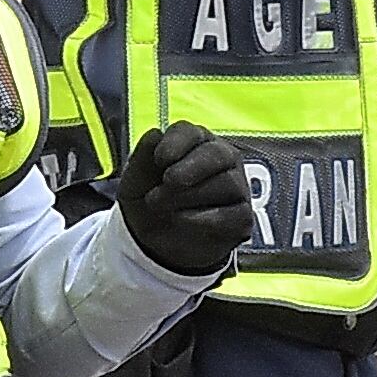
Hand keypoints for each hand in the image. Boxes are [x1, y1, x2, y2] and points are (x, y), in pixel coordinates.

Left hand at [117, 120, 257, 278]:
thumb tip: (155, 134)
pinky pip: (237, 213)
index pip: (191, 132)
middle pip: (218, 153)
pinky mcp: (242, 217)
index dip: (177, 142)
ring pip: (227, 183)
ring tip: (163, 206)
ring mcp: (235, 187)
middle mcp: (220, 160)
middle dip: (192, 167)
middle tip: (169, 181)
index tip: (160, 158)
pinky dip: (207, 218)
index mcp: (193, 143)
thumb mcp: (135, 180)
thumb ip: (142, 155)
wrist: (155, 244)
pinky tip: (184, 220)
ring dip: (191, 196)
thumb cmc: (150, 202)